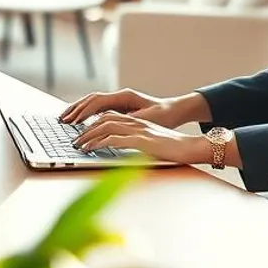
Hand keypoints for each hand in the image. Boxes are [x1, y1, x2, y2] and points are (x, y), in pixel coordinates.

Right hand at [59, 88, 183, 128]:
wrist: (174, 111)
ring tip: (64, 119)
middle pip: (91, 99)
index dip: (84, 111)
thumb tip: (114, 121)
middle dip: (75, 109)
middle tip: (62, 120)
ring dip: (78, 109)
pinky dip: (85, 112)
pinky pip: (97, 108)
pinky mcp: (118, 106)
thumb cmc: (164, 115)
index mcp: (125, 96)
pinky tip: (77, 120)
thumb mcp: (148, 119)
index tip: (74, 121)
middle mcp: (119, 96)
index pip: (98, 102)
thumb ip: (130, 119)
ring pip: (92, 102)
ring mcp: (118, 100)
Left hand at [73, 112, 207, 164]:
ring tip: (78, 145)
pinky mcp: (141, 141)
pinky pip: (114, 139)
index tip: (83, 132)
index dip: (94, 123)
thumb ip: (137, 143)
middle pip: (104, 119)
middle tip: (75, 139)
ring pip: (105, 127)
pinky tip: (90, 149)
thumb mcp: (151, 143)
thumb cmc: (174, 149)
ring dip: (88, 135)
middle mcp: (136, 122)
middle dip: (86, 128)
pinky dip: (99, 143)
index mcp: (138, 122)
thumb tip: (122, 151)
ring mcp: (138, 130)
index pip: (110, 116)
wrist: (192, 147)